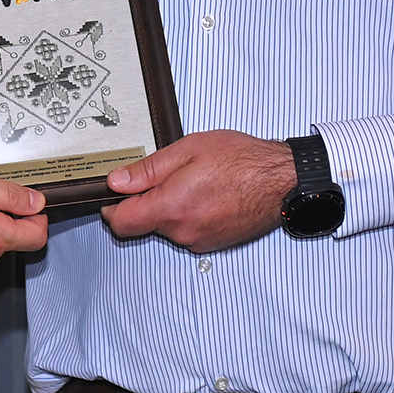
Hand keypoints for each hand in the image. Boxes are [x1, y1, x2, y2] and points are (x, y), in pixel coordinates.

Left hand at [98, 131, 295, 252]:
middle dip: (148, 203)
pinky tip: (208, 195)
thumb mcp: (188, 149)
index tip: (114, 196)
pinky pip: (189, 231)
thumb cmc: (242, 161)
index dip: (111, 209)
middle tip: (168, 176)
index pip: (122, 223)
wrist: (281, 180)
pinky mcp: (214, 243)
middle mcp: (183, 232)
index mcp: (171, 208)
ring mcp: (199, 241)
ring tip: (195, 182)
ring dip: (172, 209)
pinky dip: (190, 215)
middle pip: (145, 224)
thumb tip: (116, 182)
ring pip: (168, 228)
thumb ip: (147, 170)